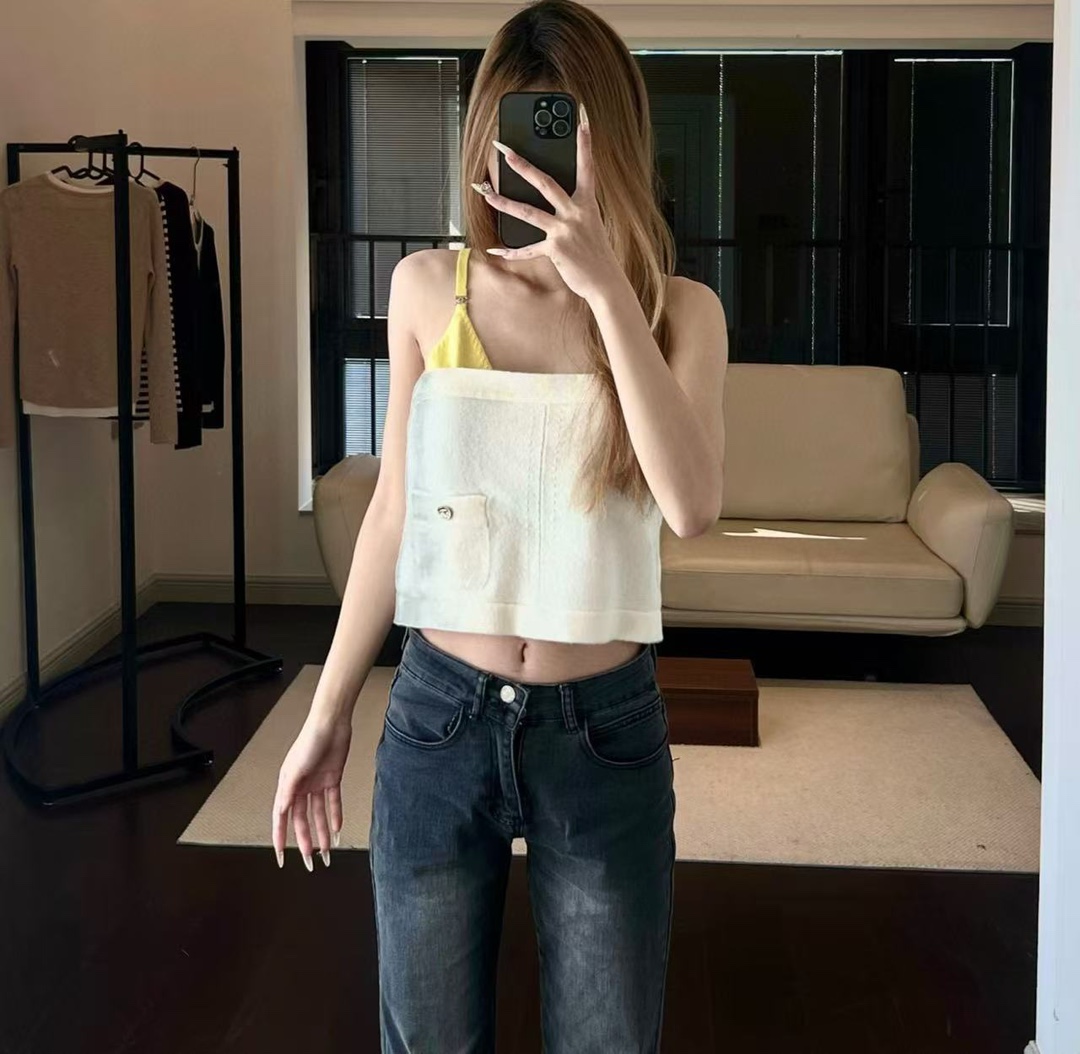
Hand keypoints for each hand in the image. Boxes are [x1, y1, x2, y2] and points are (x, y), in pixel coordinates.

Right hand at [271, 714, 352, 870]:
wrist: (332, 724)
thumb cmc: (310, 740)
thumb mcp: (295, 769)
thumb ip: (288, 792)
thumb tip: (281, 811)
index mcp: (288, 785)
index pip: (282, 818)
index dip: (280, 837)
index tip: (280, 856)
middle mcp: (301, 787)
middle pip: (302, 820)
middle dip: (306, 841)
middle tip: (310, 860)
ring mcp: (317, 784)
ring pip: (319, 815)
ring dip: (322, 832)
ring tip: (327, 851)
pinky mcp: (332, 779)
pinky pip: (333, 803)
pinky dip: (335, 816)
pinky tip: (337, 830)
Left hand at [474, 102, 623, 303]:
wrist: (606, 282)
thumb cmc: (596, 254)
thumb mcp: (590, 225)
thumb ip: (574, 210)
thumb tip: (554, 202)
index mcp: (587, 203)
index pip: (587, 166)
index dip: (585, 142)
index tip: (581, 119)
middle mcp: (575, 213)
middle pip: (545, 183)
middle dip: (522, 165)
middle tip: (504, 150)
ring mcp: (565, 231)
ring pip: (528, 212)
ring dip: (504, 202)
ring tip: (486, 193)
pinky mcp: (556, 250)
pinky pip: (528, 249)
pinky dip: (511, 251)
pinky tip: (495, 249)